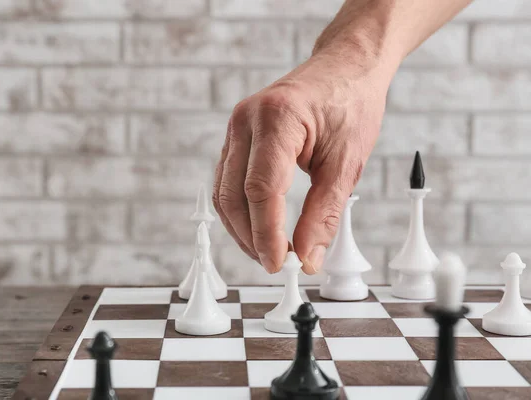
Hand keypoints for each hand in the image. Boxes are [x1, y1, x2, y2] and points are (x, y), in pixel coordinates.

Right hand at [212, 34, 396, 274]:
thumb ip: (324, 214)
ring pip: (224, 191)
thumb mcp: (347, 163)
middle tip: (276, 264)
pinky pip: (228, 179)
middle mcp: (247, 120)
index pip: (261, 189)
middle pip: (233, 194)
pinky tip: (258, 226)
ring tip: (267, 251)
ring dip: (241, 227)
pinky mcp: (238, 136)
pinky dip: (240, 209)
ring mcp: (237, 126)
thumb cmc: (351, 105)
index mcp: (277, 119)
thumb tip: (308, 257)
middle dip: (250, 236)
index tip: (279, 264)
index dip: (266, 233)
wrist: (346, 68)